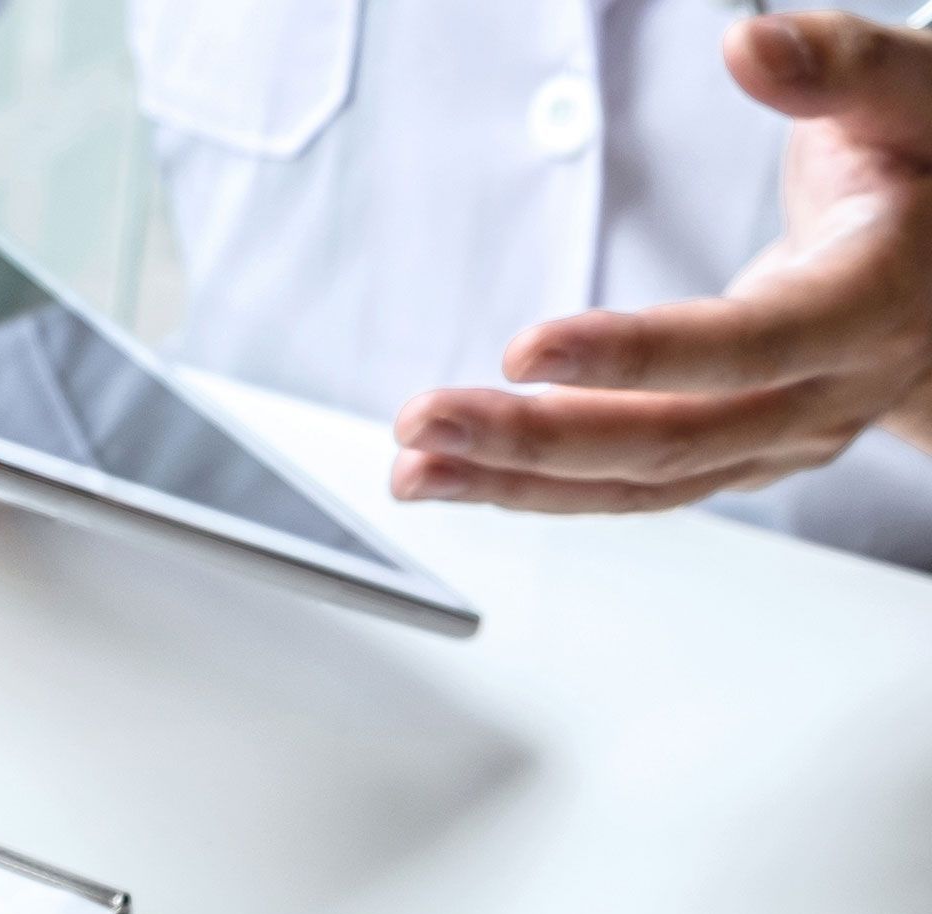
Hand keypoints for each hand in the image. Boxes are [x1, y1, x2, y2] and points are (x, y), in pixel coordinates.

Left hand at [394, 13, 931, 512]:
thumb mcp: (925, 96)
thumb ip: (845, 66)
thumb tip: (750, 44)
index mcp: (875, 306)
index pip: (745, 349)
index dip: (636, 356)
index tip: (525, 349)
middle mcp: (828, 396)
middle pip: (672, 441)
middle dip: (537, 441)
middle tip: (427, 421)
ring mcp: (783, 438)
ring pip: (643, 485)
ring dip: (518, 483)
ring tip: (413, 468)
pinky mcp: (742, 451)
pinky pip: (638, 486)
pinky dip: (542, 488)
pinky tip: (460, 476)